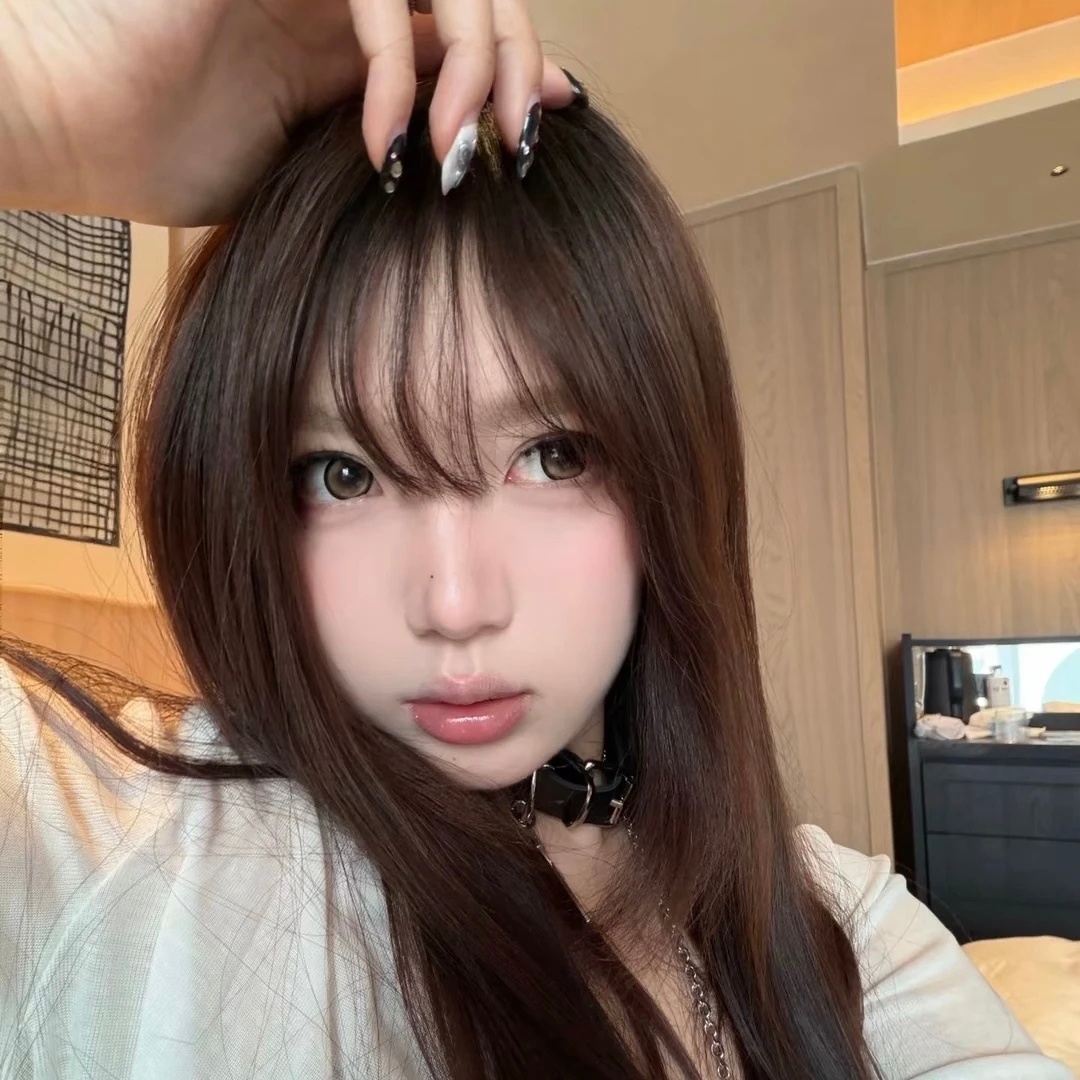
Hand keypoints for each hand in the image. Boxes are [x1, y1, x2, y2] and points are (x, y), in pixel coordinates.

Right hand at [0, 0, 578, 224]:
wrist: (74, 133)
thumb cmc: (169, 155)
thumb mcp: (309, 159)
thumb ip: (389, 136)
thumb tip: (466, 148)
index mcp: (351, 31)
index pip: (466, 27)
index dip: (521, 69)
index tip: (540, 134)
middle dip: (519, 66)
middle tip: (520, 148)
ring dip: (477, 63)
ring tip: (457, 153)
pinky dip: (399, 69)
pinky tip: (386, 143)